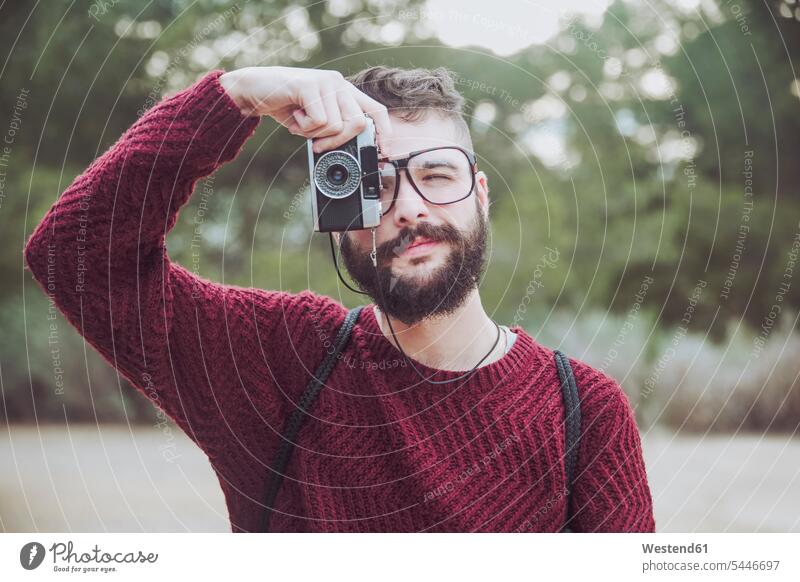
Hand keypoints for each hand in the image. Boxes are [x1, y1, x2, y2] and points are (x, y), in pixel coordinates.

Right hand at [219, 66, 391, 152]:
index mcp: (344, 91)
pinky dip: (303, 127)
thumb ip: (334, 130)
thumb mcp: (315, 120)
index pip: (376, 110)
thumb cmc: (286, 106)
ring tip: (300, 121)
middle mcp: (338, 83)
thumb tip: (351, 151)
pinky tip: (293, 115)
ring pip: (336, 126)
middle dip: (339, 141)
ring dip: (314, 133)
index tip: (383, 152)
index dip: (384, 132)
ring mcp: (325, 82)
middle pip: (358, 123)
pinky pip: (318, 121)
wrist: (253, 89)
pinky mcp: (309, 85)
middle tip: (317, 144)